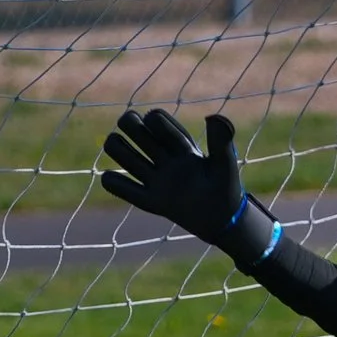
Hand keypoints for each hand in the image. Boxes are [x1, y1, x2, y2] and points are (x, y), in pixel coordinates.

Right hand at [100, 106, 260, 252]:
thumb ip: (221, 141)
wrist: (225, 220)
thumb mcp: (225, 163)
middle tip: (130, 125)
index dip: (154, 119)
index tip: (156, 123)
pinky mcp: (153, 201)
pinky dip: (113, 183)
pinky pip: (126, 191)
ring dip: (116, 146)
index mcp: (182, 147)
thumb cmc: (227, 188)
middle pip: (140, 133)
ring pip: (127, 157)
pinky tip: (110, 177)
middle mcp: (166, 161)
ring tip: (113, 142)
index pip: (159, 122)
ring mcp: (158, 180)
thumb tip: (214, 116)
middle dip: (130, 124)